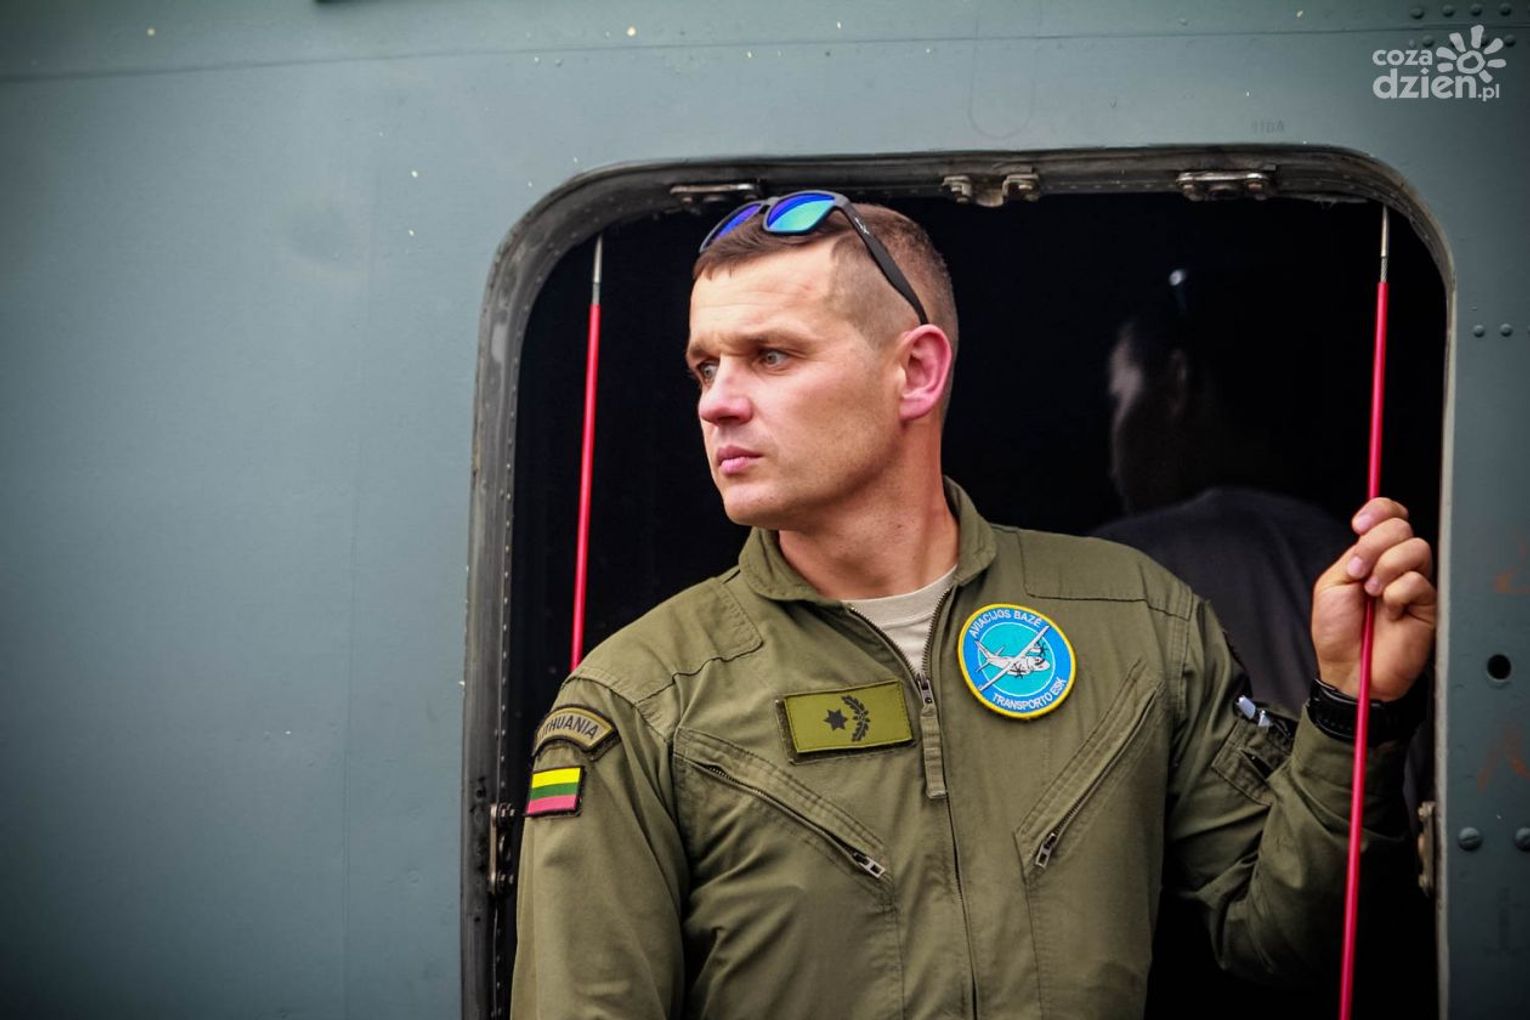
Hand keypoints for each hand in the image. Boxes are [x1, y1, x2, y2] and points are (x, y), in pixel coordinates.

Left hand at [1311, 497, 1435, 700]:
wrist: (1348, 669)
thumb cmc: (1338, 632)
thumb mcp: (1332, 585)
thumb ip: (1352, 556)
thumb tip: (1368, 533)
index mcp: (1372, 556)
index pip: (1388, 516)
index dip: (1378, 511)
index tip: (1358, 525)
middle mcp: (1395, 565)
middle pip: (1401, 526)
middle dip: (1373, 545)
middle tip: (1358, 572)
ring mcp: (1413, 583)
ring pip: (1416, 548)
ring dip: (1385, 568)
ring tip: (1372, 593)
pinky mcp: (1428, 604)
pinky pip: (1418, 581)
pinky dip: (1396, 593)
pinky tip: (1389, 611)